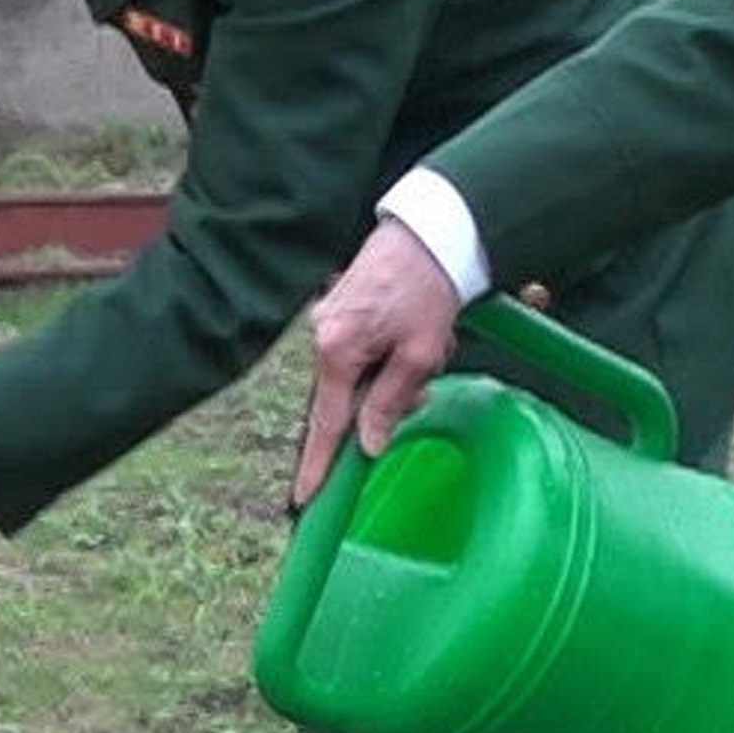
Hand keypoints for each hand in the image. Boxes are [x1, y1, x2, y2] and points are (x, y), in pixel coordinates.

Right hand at [295, 223, 464, 501]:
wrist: (429, 234)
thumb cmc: (429, 290)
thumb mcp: (421, 355)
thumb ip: (391, 402)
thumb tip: (369, 444)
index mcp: (337, 349)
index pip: (327, 423)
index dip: (319, 465)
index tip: (305, 499)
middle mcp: (321, 336)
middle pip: (344, 400)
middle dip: (383, 403)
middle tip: (421, 389)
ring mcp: (325, 323)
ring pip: (355, 377)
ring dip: (391, 377)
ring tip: (428, 350)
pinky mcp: (337, 312)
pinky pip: (358, 354)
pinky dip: (385, 357)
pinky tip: (413, 339)